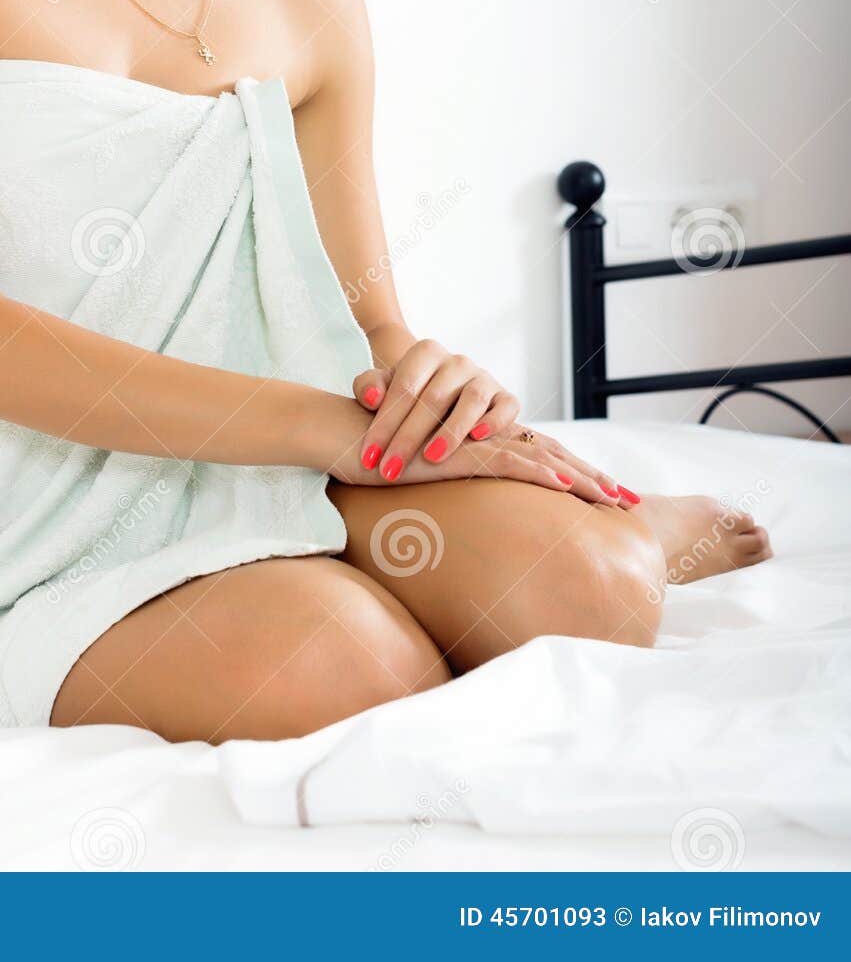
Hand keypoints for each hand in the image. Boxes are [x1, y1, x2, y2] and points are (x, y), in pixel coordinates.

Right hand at [328, 416, 628, 505]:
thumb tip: (463, 543)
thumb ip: (445, 496)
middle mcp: (486, 445)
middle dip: (595, 481)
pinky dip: (539, 471)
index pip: (540, 462)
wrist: (343, 435)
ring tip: (617, 499)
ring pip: (541, 459)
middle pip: (553, 459)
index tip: (611, 502)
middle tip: (635, 502)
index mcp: (483, 452)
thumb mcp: (422, 486)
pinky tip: (565, 483)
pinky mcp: (457, 452)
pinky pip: (506, 460)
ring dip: (583, 479)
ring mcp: (473, 446)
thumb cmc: (377, 461)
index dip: (577, 479)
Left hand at [352, 341, 520, 478]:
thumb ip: (367, 386)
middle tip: (390, 470)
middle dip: (409, 437)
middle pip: (434, 398)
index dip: (384, 424)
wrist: (444, 395)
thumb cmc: (406, 396)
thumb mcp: (382, 387)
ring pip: (472, 399)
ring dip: (452, 430)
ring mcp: (484, 378)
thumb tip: (371, 398)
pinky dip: (494, 421)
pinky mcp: (505, 397)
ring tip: (431, 458)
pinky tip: (476, 439)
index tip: (368, 457)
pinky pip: (507, 406)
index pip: (403, 388)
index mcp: (426, 352)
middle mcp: (457, 361)